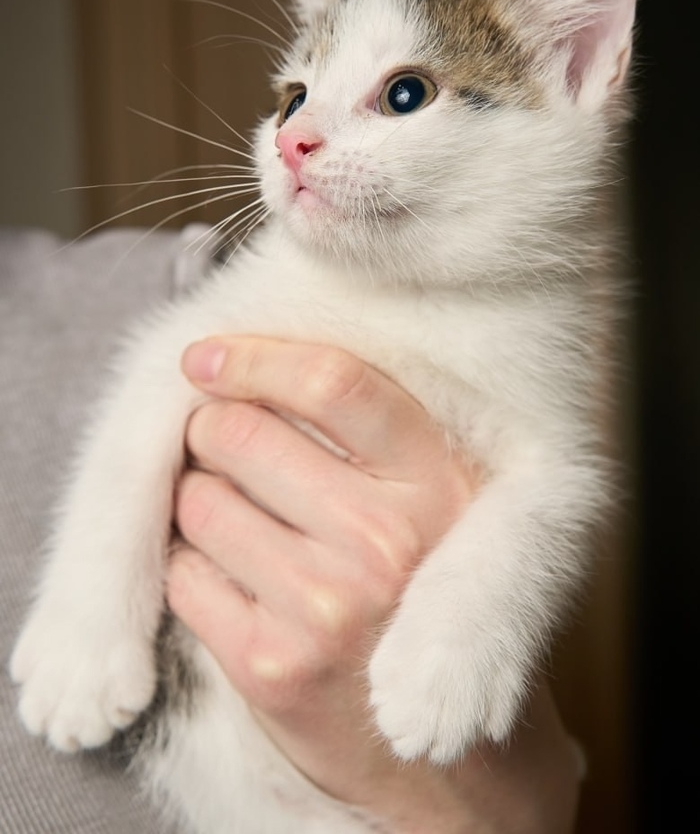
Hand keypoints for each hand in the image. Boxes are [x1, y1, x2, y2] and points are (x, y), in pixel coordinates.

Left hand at [166, 337, 580, 832]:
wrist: (450, 755)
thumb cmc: (428, 599)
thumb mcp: (439, 503)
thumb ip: (373, 434)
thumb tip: (249, 363)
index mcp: (437, 482)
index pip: (333, 382)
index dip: (255, 357)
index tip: (205, 357)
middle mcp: (385, 540)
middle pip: (240, 432)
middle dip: (213, 431)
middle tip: (227, 451)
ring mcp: (325, 606)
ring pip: (198, 499)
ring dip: (199, 500)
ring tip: (243, 523)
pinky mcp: (270, 666)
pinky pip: (182, 572)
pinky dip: (190, 565)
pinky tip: (236, 581)